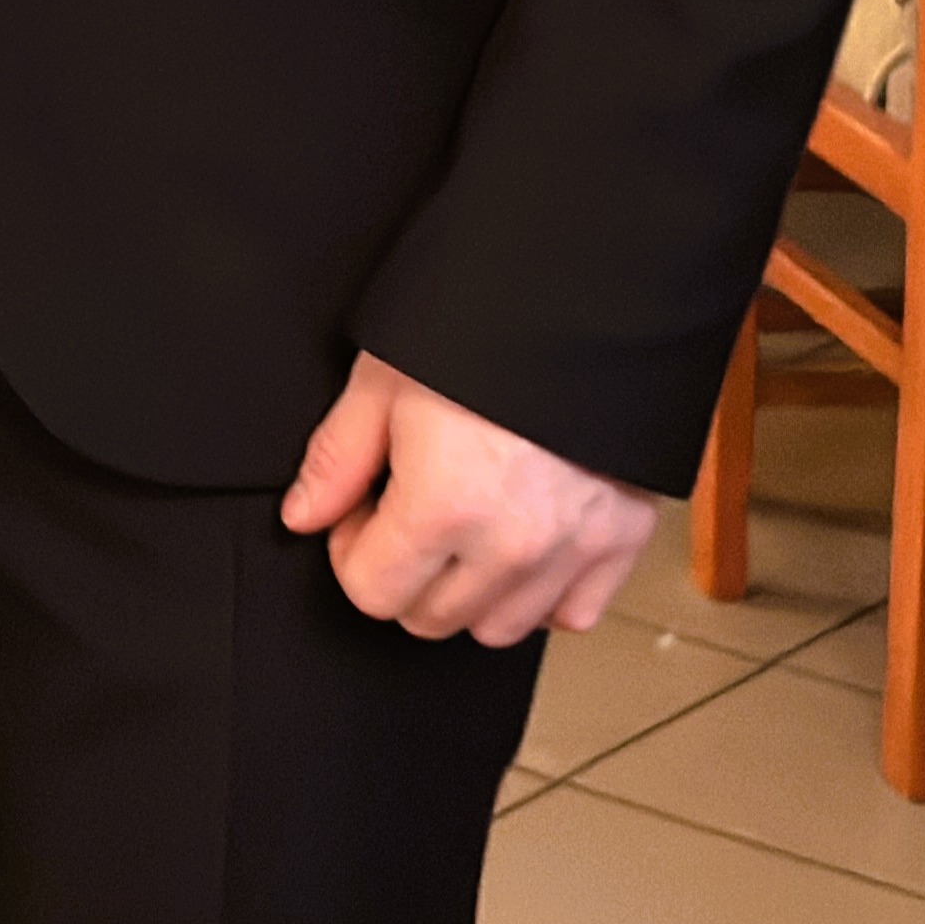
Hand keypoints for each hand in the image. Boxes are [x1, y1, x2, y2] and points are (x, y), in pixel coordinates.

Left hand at [284, 354, 653, 646]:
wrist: (587, 295)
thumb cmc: (481, 324)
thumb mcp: (386, 377)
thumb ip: (337, 458)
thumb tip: (303, 517)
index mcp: (443, 507)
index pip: (372, 594)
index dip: (352, 550)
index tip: (366, 509)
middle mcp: (511, 544)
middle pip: (430, 619)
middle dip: (405, 574)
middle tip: (412, 509)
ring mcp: (573, 547)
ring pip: (498, 628)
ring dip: (470, 591)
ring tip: (468, 524)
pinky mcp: (621, 538)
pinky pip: (572, 613)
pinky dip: (544, 594)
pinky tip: (523, 544)